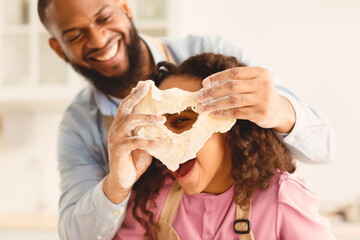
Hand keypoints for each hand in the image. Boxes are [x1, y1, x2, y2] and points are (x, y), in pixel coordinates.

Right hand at [103, 82, 164, 203]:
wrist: (122, 180)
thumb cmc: (134, 159)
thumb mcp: (143, 143)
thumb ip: (148, 132)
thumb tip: (164, 122)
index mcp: (122, 125)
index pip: (127, 105)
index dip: (135, 94)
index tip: (147, 84)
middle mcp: (116, 129)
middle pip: (124, 107)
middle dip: (136, 96)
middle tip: (149, 88)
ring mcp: (116, 139)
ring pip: (129, 121)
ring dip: (146, 118)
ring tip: (162, 120)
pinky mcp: (118, 150)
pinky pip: (135, 141)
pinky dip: (150, 141)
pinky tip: (162, 142)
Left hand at [197, 67, 294, 132]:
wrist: (278, 110)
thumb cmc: (259, 94)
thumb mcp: (253, 83)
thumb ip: (236, 81)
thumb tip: (207, 86)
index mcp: (260, 72)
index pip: (234, 73)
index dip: (217, 77)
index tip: (204, 83)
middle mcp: (263, 84)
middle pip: (232, 86)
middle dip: (212, 92)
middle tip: (199, 97)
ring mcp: (263, 99)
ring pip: (233, 100)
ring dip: (215, 104)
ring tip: (203, 107)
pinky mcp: (260, 113)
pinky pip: (237, 112)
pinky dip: (223, 113)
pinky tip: (214, 113)